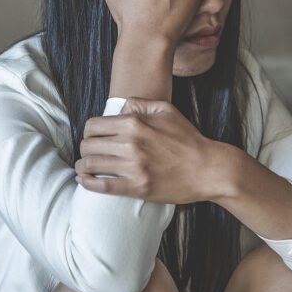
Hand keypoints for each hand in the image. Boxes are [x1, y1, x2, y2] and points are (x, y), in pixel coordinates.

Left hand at [73, 97, 223, 203]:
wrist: (209, 169)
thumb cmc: (188, 139)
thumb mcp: (166, 110)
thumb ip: (139, 103)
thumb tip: (120, 108)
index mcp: (134, 123)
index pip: (93, 126)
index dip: (89, 132)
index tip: (92, 138)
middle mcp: (130, 144)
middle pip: (88, 145)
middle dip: (84, 149)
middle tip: (88, 153)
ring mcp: (133, 167)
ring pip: (90, 165)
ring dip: (82, 166)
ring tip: (84, 167)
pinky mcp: (137, 187)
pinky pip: (102, 186)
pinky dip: (87, 183)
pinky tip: (84, 181)